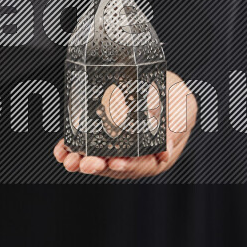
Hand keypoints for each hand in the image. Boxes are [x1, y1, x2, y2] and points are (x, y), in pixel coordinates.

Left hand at [53, 71, 197, 178]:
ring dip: (82, 161)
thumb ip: (177, 125)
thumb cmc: (176, 97)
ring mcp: (117, 146)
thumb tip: (166, 150)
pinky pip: (86, 144)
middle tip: (86, 163)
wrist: (161, 81)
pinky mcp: (102, 135)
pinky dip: (72, 148)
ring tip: (69, 159)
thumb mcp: (184, 107)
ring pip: (99, 158)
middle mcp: (136, 154)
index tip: (114, 162)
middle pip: (116, 164)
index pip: (143, 165)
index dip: (128, 165)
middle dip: (99, 165)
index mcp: (159, 153)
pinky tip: (62, 150)